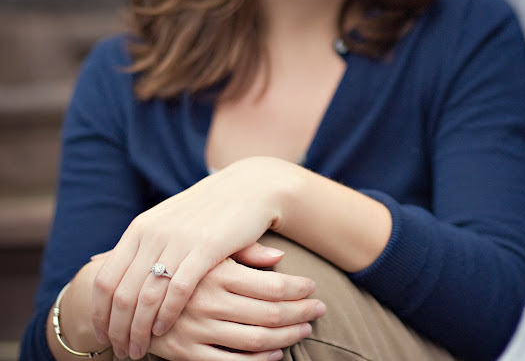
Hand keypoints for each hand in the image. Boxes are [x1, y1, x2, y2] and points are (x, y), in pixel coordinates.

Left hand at [92, 157, 302, 358]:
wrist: (249, 187)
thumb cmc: (206, 209)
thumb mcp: (164, 220)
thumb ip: (136, 242)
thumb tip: (97, 260)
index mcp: (139, 228)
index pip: (106, 280)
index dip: (100, 313)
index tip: (103, 335)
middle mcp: (153, 234)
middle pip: (122, 294)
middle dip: (118, 329)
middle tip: (123, 351)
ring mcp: (178, 240)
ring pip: (146, 296)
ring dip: (139, 329)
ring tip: (140, 350)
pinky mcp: (205, 247)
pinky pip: (177, 290)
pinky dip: (166, 315)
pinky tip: (164, 330)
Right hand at [145, 249, 325, 360]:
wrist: (128, 293)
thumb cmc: (180, 266)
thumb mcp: (208, 250)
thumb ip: (244, 251)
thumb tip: (279, 255)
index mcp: (215, 271)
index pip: (270, 285)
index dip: (298, 289)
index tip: (314, 287)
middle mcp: (206, 301)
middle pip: (269, 314)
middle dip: (301, 312)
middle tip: (320, 308)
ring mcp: (195, 329)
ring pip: (255, 340)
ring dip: (287, 337)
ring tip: (304, 328)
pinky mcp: (184, 353)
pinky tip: (276, 353)